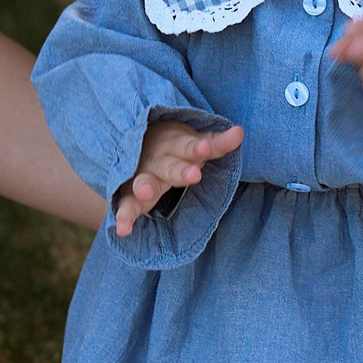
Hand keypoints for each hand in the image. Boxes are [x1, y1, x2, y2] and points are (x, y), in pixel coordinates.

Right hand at [114, 119, 243, 236]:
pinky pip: (126, 205)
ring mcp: (142, 176)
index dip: (196, 148)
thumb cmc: (175, 147)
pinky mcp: (130, 195)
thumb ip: (217, 143)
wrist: (136, 146)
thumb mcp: (195, 142)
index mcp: (174, 144)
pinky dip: (124, 217)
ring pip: (144, 181)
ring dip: (143, 187)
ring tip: (143, 193)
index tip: (205, 149)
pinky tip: (122, 230)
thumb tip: (240, 132)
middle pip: (169, 165)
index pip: (187, 145)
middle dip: (179, 170)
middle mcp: (157, 159)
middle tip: (193, 175)